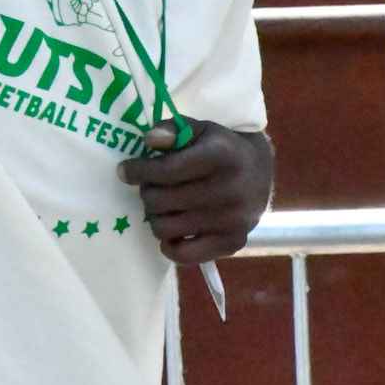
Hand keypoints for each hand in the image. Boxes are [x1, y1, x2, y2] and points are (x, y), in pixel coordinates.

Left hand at [119, 122, 272, 264]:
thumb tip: (149, 140)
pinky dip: (170, 245)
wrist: (259, 173)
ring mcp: (232, 220)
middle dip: (147, 193)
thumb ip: (173, 129)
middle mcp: (229, 189)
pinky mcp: (232, 242)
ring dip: (156, 217)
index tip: (124, 170)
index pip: (167, 169)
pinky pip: (185, 254)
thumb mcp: (200, 129)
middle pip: (161, 201)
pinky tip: (172, 231)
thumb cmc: (221, 149)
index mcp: (220, 156)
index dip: (139, 170)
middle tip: (149, 188)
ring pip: (166, 228)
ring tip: (162, 206)